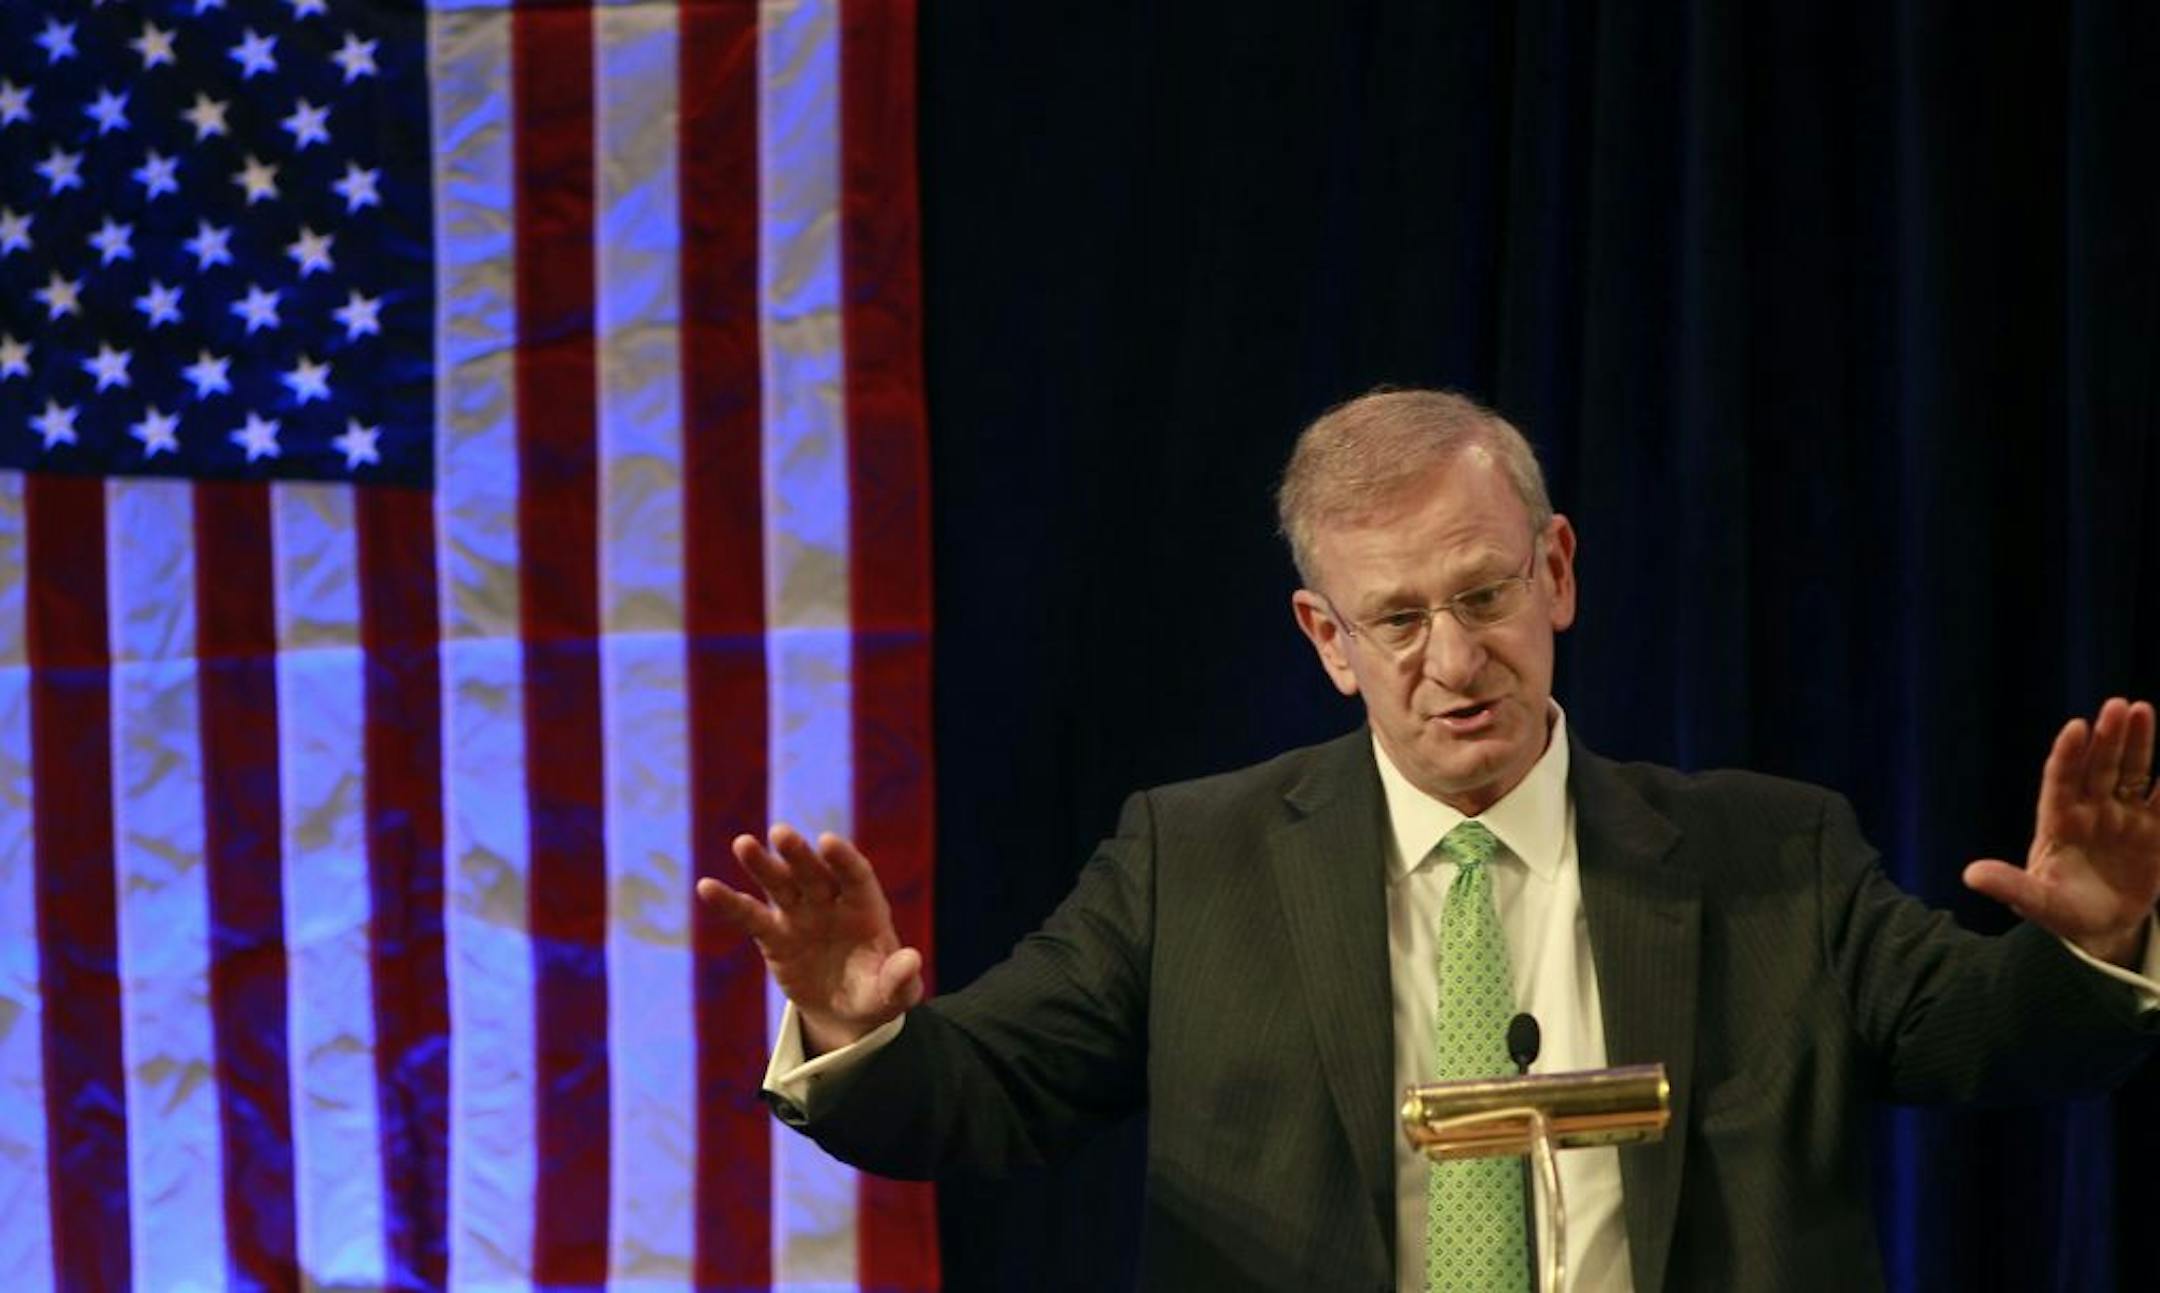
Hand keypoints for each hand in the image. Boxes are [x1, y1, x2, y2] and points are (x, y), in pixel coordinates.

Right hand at [696, 825, 924, 1053]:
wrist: (845, 1011)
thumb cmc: (876, 994)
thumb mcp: (894, 995)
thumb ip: (901, 979)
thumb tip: (912, 959)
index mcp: (866, 909)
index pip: (856, 876)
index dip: (843, 859)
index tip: (827, 842)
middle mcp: (831, 903)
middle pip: (814, 873)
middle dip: (798, 854)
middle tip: (780, 833)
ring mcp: (800, 915)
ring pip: (780, 884)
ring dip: (763, 865)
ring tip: (743, 844)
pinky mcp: (774, 936)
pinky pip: (750, 916)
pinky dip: (730, 902)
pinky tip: (706, 887)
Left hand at [1965, 698, 2159, 966]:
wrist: (2100, 928)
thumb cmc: (2060, 911)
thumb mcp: (2035, 903)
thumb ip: (2010, 887)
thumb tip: (1970, 876)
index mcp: (2058, 823)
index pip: (2060, 782)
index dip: (2066, 755)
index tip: (2075, 727)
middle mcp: (2090, 812)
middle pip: (2099, 768)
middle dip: (2108, 738)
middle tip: (2118, 705)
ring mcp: (2122, 818)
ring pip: (2131, 773)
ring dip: (2139, 744)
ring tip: (2143, 709)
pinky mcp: (2152, 831)